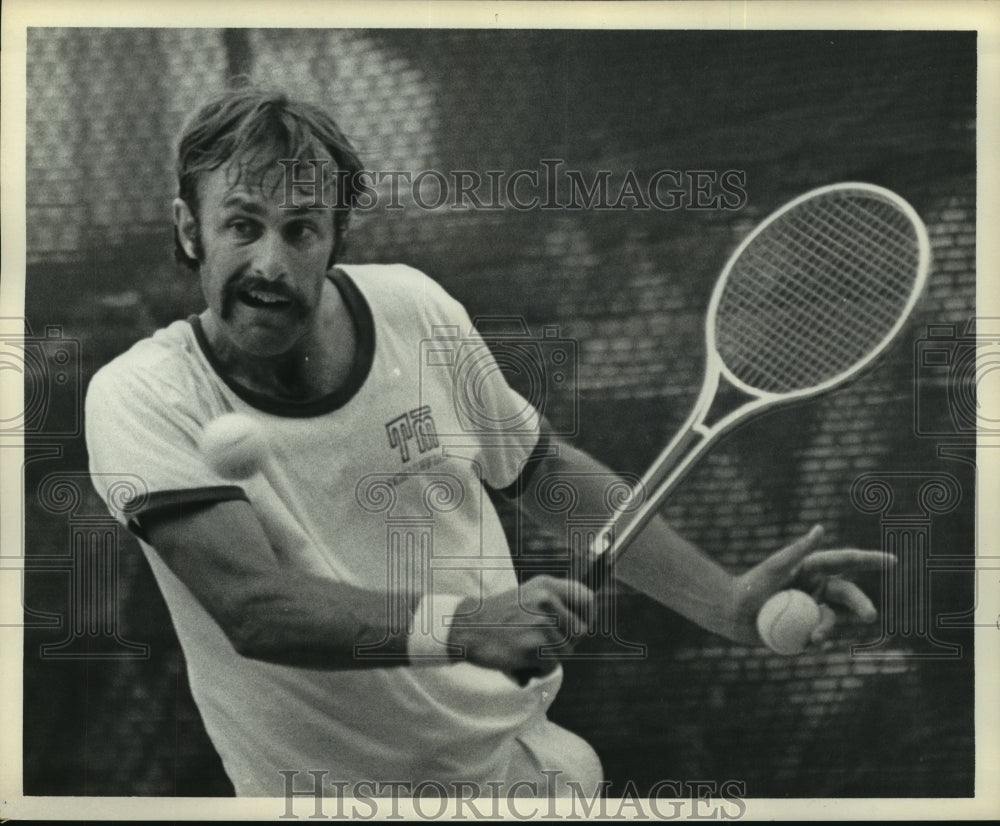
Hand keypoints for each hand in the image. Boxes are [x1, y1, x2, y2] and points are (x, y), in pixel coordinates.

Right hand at [448, 575, 593, 679]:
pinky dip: (538, 669)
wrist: (467, 628)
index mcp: (547, 585)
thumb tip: (590, 618)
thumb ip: (557, 601)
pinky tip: (521, 659)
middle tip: (544, 640)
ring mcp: (540, 623)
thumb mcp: (530, 595)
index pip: (587, 598)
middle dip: (568, 641)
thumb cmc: (502, 616)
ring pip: (567, 651)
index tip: (578, 626)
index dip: (588, 615)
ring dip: (551, 657)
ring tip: (528, 648)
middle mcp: (546, 600)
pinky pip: (552, 666)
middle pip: (581, 630)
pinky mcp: (533, 647)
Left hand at [731, 525, 892, 647]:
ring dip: (827, 629)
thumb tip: (820, 528)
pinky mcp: (804, 629)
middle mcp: (816, 588)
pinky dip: (817, 640)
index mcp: (812, 569)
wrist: (732, 613)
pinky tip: (808, 644)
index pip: (847, 562)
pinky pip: (820, 636)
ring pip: (834, 619)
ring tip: (815, 639)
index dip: (871, 560)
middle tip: (870, 616)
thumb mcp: (775, 566)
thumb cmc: (750, 585)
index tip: (893, 560)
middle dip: (861, 605)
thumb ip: (799, 550)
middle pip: (847, 595)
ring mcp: (812, 610)